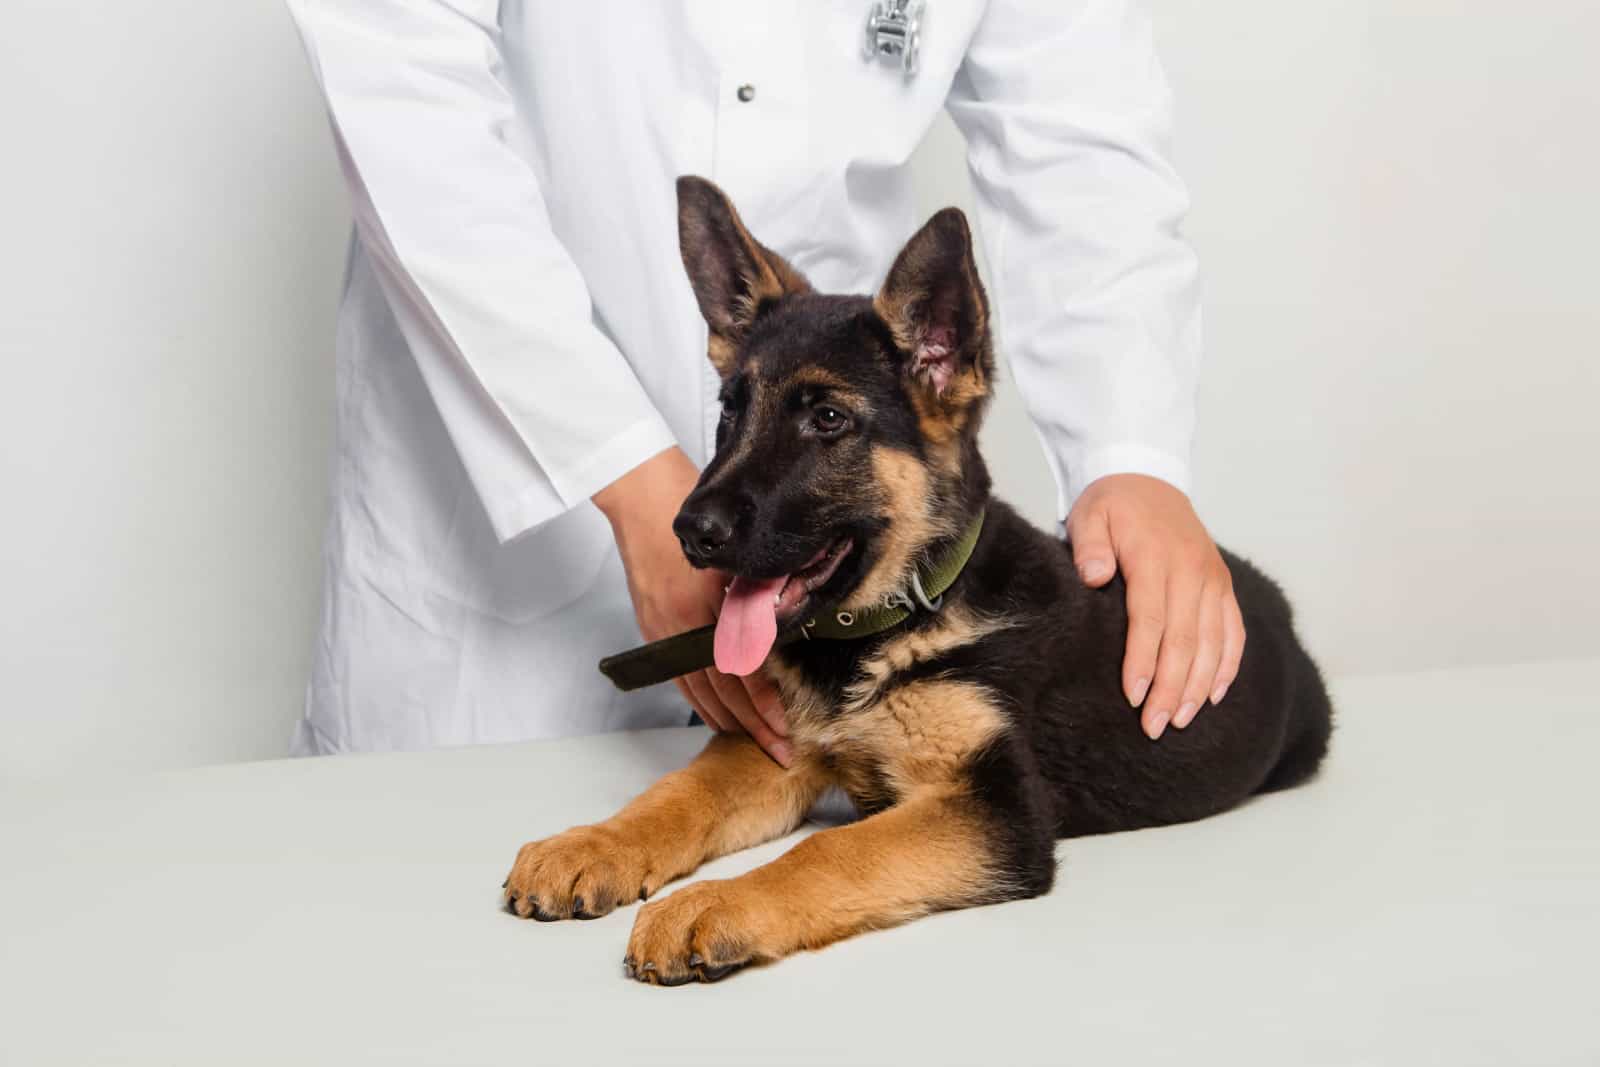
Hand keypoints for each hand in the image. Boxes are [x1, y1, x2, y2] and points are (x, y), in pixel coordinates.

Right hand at [593, 448, 792, 765]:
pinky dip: (699, 700)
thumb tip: (779, 629)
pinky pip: (679, 675)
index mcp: (709, 610)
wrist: (642, 497)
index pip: (745, 673)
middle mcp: (684, 626)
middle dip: (753, 726)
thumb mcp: (733, 556)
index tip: (789, 728)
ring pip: (699, 689)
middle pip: (724, 691)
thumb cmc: (694, 518)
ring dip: (727, 719)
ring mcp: (664, 629)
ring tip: (751, 741)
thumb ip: (754, 595)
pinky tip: (714, 714)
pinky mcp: (652, 626)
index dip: (768, 706)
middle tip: (779, 751)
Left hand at [1066, 474, 1244, 740]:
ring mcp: (1213, 579)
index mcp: (1156, 557)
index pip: (1151, 618)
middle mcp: (1191, 570)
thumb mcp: (1090, 515)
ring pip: (1213, 641)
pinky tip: (1214, 695)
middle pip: (1185, 639)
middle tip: (1156, 725)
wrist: (1147, 477)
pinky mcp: (1223, 584)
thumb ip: (1090, 545)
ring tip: (1182, 720)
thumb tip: (1094, 576)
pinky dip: (1227, 665)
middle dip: (1172, 687)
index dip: (1144, 660)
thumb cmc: (1111, 505)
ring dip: (1199, 685)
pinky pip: (1233, 630)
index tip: (1135, 696)